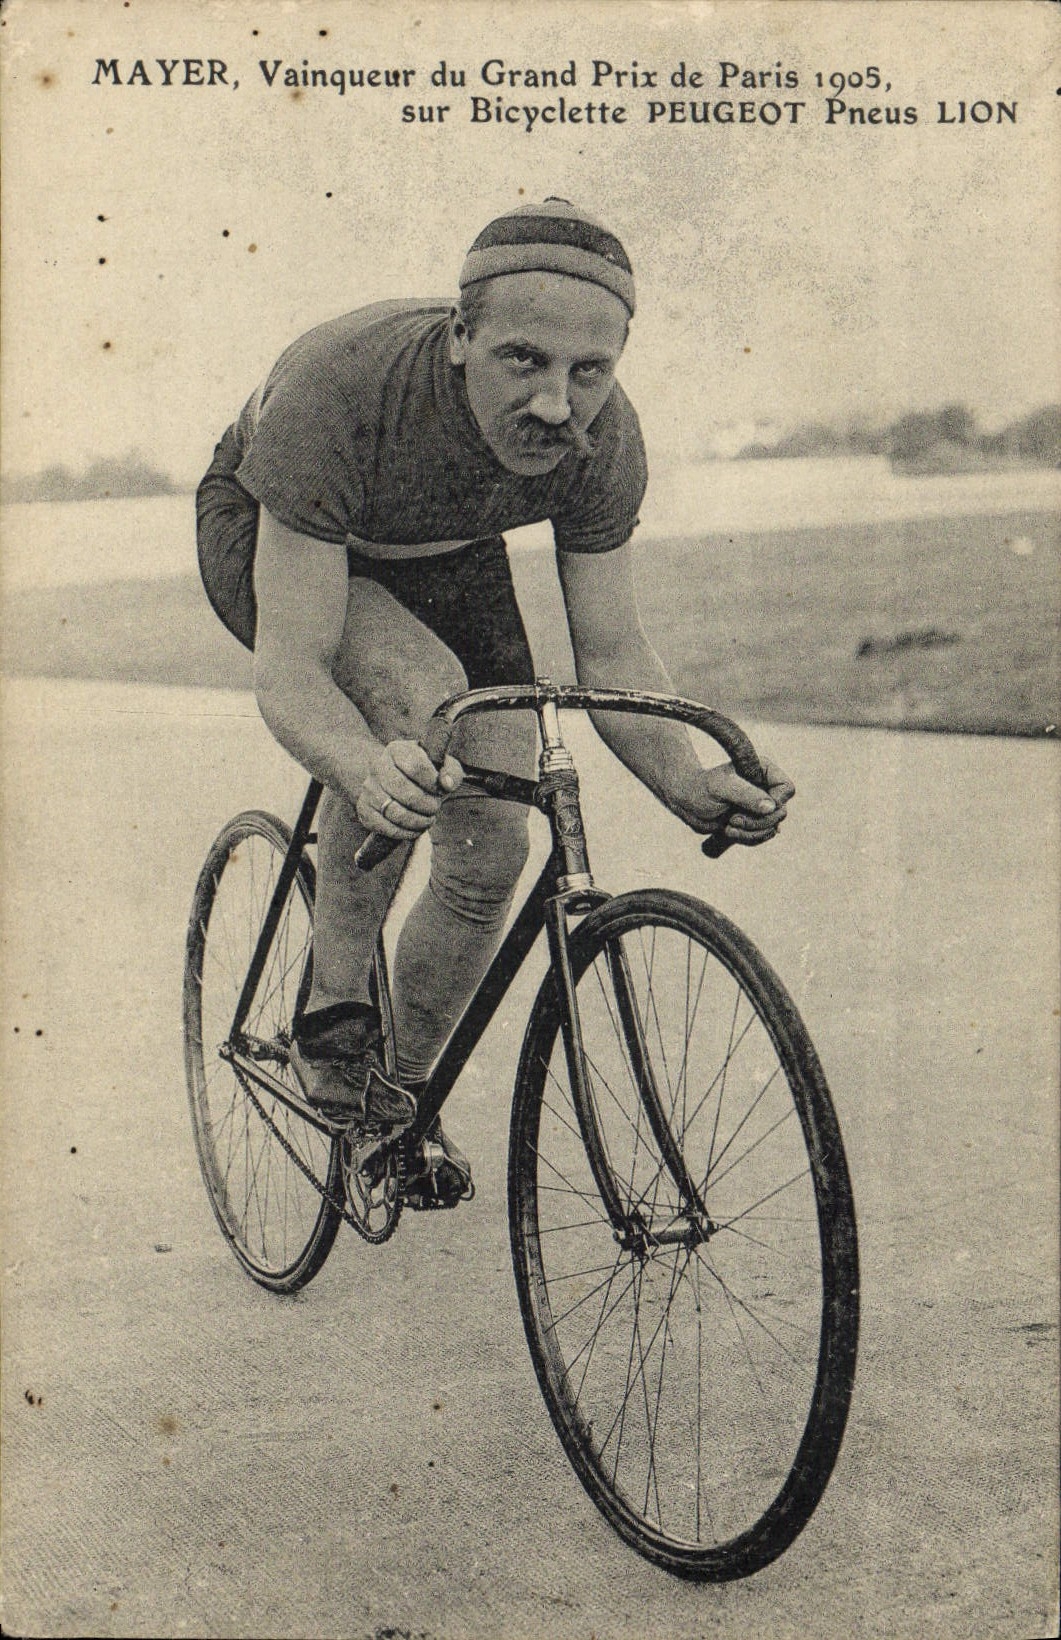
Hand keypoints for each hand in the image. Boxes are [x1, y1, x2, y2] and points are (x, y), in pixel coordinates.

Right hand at [356, 739, 462, 839]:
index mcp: (397, 750)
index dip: (433, 783)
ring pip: (395, 812)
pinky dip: (405, 833)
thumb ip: (450, 771)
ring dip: (418, 821)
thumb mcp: (440, 765)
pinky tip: (415, 829)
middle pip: (405, 792)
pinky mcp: (364, 809)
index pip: (417, 767)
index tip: (441, 790)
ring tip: (428, 820)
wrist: (392, 780)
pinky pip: (385, 827)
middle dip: (427, 805)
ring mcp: (369, 789)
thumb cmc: (422, 773)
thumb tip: (447, 784)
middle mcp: (377, 767)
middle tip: (435, 808)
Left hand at [679, 758, 794, 846]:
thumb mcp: (722, 787)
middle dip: (757, 822)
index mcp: (763, 771)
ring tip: (728, 827)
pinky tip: (728, 831)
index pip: (786, 789)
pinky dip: (746, 839)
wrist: (685, 801)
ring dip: (751, 834)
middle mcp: (765, 788)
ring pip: (771, 829)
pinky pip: (760, 837)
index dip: (776, 803)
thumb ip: (746, 795)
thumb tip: (771, 807)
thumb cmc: (700, 787)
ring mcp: (759, 806)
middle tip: (734, 820)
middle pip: (780, 813)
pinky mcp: (752, 821)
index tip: (755, 809)